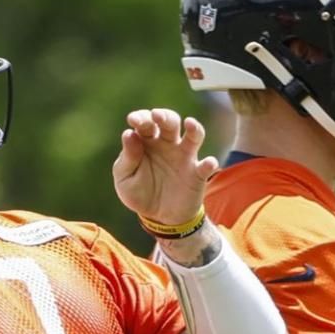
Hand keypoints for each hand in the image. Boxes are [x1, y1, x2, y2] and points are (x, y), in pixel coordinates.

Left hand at [113, 108, 217, 229]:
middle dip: (164, 116)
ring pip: (194, 135)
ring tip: (189, 123)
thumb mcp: (125, 179)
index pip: (146, 122)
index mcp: (147, 142)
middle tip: (156, 116)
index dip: (141, 117)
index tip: (133, 120)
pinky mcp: (197, 174)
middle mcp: (168, 144)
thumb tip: (128, 134)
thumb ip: (127, 158)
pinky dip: (209, 164)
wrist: (159, 217)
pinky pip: (206, 166)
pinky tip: (207, 163)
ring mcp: (185, 157)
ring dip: (194, 127)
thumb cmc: (140, 193)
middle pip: (170, 122)